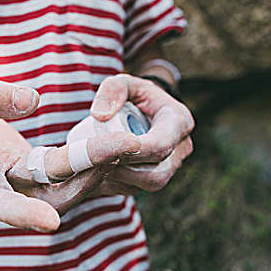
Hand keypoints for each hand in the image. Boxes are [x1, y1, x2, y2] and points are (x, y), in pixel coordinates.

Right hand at [0, 79, 139, 231]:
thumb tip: (32, 101)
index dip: (20, 215)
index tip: (50, 224)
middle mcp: (3, 189)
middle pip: (46, 198)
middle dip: (86, 174)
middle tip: (124, 145)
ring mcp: (25, 187)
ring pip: (66, 194)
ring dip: (97, 171)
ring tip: (124, 143)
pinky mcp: (41, 180)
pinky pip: (72, 182)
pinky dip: (94, 167)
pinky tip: (114, 148)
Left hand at [89, 74, 193, 191]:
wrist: (142, 110)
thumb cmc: (133, 95)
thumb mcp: (123, 82)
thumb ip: (112, 89)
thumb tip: (99, 115)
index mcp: (178, 123)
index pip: (160, 145)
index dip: (132, 152)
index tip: (105, 148)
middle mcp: (180, 149)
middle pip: (155, 174)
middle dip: (122, 170)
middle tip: (93, 160)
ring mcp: (169, 167)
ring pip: (145, 185)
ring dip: (116, 180)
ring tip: (90, 165)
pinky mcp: (154, 178)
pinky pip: (134, 188)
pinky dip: (112, 184)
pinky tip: (92, 174)